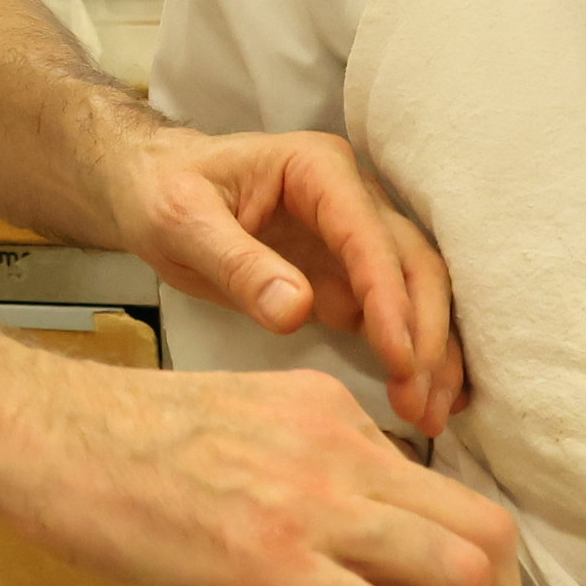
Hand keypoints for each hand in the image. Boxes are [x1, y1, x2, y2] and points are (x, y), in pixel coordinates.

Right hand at [0, 353, 539, 585]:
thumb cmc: (110, 440)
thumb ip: (297, 465)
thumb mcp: (234, 425)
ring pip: (458, 576)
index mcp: (333, 415)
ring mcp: (310, 500)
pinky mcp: (268, 556)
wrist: (34, 424)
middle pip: (487, 533)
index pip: (453, 497)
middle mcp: (342, 447)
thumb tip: (332, 525)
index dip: (486, 581)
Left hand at [110, 126, 462, 434]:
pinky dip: (415, 354)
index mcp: (317, 170)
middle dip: (426, 335)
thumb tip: (296, 310)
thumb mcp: (182, 222)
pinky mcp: (347, 275)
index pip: (368, 236)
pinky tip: (429, 398)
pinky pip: (395, 314)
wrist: (153, 187)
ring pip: (417, 292)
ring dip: (432, 353)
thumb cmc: (164, 192)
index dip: (390, 299)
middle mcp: (352, 197)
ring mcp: (355, 237)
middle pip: (413, 264)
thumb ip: (237, 264)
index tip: (401, 359)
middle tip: (422, 403)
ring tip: (430, 415)